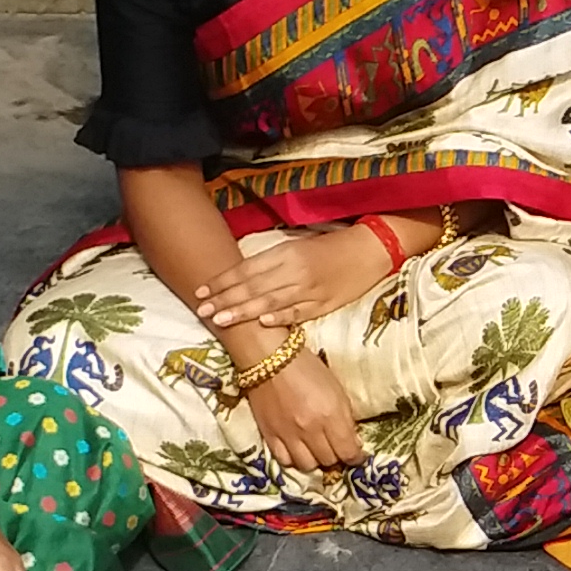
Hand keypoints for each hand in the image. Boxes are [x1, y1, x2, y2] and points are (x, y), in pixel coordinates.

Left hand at [186, 223, 397, 339]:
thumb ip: (270, 262)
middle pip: (254, 286)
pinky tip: (263, 324)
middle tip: (202, 310)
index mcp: (285, 252)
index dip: (222, 281)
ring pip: (271, 301)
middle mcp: (294, 270)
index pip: (247, 269)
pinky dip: (281, 317)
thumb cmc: (330, 247)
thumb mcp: (296, 247)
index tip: (201, 291)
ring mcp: (310, 288)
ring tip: (221, 320)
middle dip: (226, 299)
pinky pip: (299, 312)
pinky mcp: (325, 303)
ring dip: (244, 312)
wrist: (369, 248)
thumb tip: (239, 277)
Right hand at [247, 347, 367, 475]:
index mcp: (331, 415)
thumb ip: (345, 417)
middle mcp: (310, 430)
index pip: (348, 452)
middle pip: (329, 461)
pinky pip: (284, 461)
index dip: (356, 457)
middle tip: (335, 448)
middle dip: (336, 457)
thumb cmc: (307, 367)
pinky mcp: (269, 436)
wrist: (268, 357)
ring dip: (315, 460)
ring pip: (307, 466)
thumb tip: (351, 441)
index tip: (357, 455)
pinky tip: (297, 450)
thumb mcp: (336, 389)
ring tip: (316, 450)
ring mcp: (288, 435)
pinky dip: (294, 459)